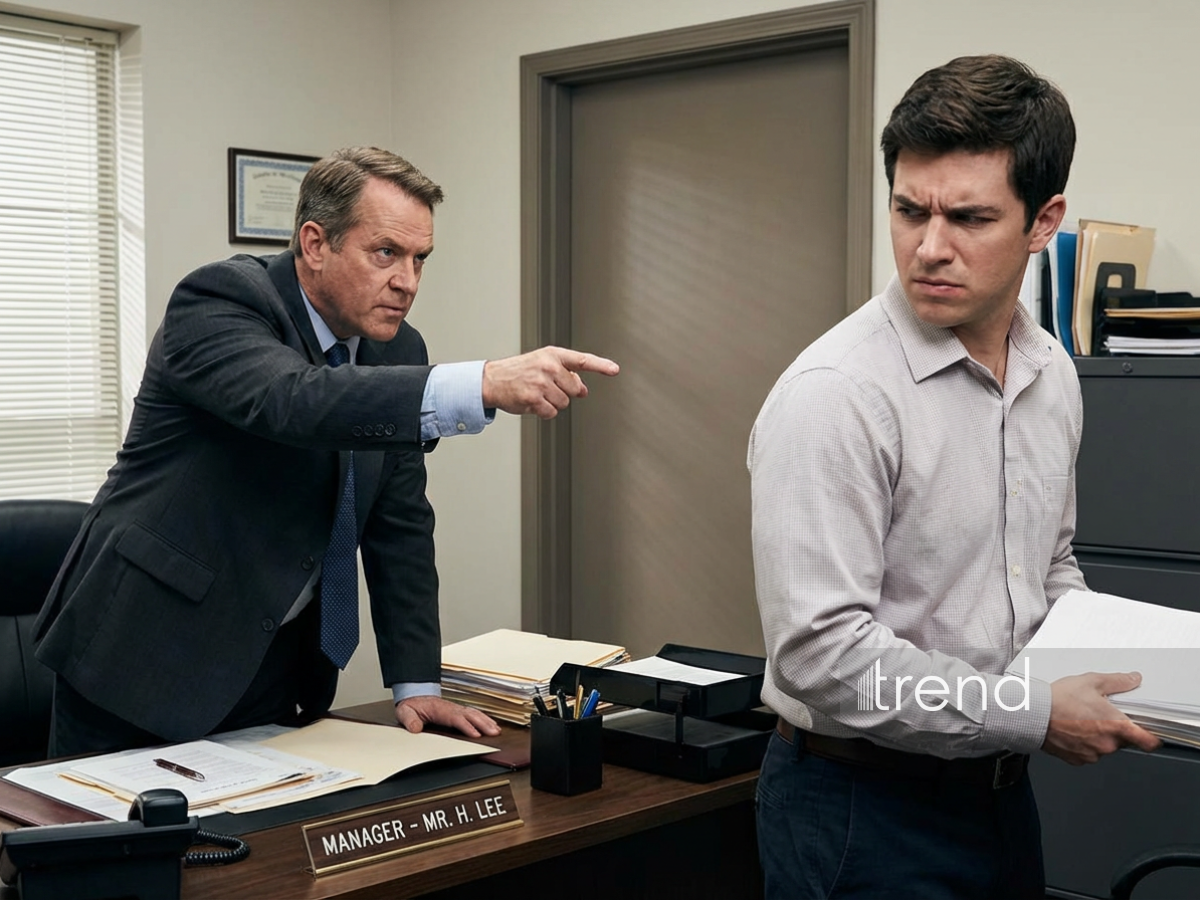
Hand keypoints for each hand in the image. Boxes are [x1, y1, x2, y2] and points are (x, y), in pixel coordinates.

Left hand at [394, 695, 500, 738]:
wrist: (414, 696)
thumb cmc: (412, 705)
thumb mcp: (404, 712)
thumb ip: (410, 720)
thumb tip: (416, 728)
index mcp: (439, 709)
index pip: (455, 717)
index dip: (466, 726)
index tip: (475, 734)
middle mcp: (450, 707)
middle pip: (469, 715)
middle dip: (483, 724)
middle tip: (493, 733)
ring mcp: (455, 709)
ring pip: (474, 713)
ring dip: (486, 721)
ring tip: (496, 730)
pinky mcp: (458, 711)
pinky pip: (473, 714)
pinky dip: (484, 718)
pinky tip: (491, 724)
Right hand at [482, 346, 618, 418]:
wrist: (492, 379)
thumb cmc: (520, 371)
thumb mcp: (543, 364)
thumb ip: (566, 373)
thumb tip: (583, 389)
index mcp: (553, 355)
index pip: (582, 360)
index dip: (600, 365)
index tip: (615, 370)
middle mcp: (548, 366)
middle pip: (574, 390)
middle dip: (564, 392)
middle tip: (547, 387)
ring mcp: (540, 383)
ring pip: (563, 403)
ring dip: (552, 403)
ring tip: (536, 393)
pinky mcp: (533, 399)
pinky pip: (551, 413)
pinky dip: (544, 412)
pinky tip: (532, 403)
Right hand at [1042, 671, 1159, 764]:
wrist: (1033, 714)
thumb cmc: (1059, 699)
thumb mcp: (1091, 682)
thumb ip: (1117, 682)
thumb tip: (1133, 680)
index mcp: (1116, 726)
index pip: (1148, 741)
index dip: (1151, 737)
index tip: (1149, 732)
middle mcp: (1107, 744)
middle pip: (1122, 740)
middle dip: (1114, 729)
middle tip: (1098, 714)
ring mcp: (1092, 754)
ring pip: (1104, 747)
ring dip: (1098, 737)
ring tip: (1080, 720)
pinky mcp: (1077, 760)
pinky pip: (1088, 753)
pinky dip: (1083, 744)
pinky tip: (1071, 730)